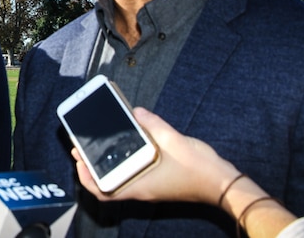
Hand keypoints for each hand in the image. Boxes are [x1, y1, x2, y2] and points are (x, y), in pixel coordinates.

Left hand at [72, 107, 239, 204]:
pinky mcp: (158, 182)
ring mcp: (150, 188)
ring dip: (107, 164)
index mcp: (141, 186)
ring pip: (119, 179)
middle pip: (107, 184)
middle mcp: (142, 190)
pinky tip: (127, 144)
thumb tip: (136, 112)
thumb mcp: (174, 140)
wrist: (224, 184)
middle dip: (91, 166)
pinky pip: (134, 175)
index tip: (79, 160)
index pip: (104, 191)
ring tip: (99, 144)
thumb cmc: (200, 170)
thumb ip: (152, 124)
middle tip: (82, 146)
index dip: (86, 178)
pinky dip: (124, 163)